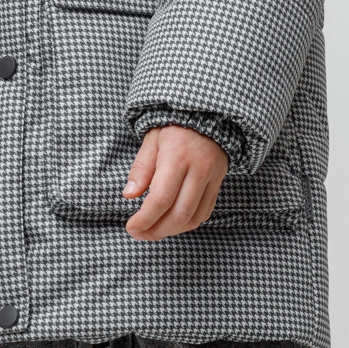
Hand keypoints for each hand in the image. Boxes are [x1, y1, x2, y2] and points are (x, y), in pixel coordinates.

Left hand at [122, 125, 227, 240]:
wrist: (207, 113)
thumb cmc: (173, 126)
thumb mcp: (151, 139)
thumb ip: (141, 168)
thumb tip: (129, 195)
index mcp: (177, 156)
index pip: (161, 198)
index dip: (145, 219)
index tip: (131, 227)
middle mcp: (199, 169)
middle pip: (179, 214)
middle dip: (157, 230)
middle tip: (139, 234)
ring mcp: (213, 177)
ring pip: (194, 218)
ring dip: (172, 230)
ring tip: (153, 230)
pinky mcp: (219, 182)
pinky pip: (205, 212)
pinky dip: (188, 223)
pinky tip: (172, 221)